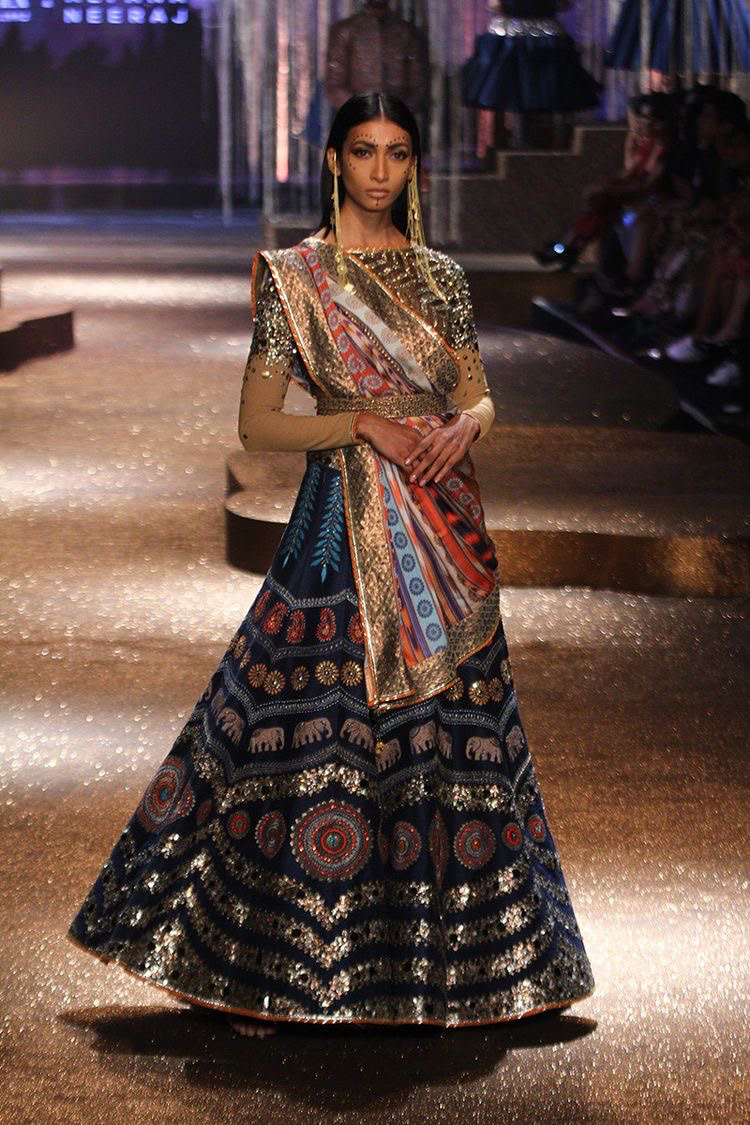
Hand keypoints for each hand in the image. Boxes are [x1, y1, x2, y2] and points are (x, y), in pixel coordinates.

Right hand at [355, 411, 478, 485]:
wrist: (376, 427)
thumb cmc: (389, 428)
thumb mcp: (405, 430)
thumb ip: (414, 437)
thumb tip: (420, 442)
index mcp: (418, 437)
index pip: (431, 450)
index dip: (437, 458)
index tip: (442, 464)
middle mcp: (416, 444)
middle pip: (429, 459)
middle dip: (435, 469)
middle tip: (440, 476)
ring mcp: (408, 451)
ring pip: (420, 466)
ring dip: (425, 475)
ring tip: (430, 483)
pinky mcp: (400, 457)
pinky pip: (409, 469)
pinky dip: (414, 476)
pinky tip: (416, 482)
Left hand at [404, 413, 479, 485]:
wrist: (467, 424)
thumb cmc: (448, 429)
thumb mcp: (437, 430)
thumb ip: (427, 440)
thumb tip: (413, 451)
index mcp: (435, 433)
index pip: (422, 445)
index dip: (413, 454)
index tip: (405, 463)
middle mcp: (443, 440)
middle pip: (429, 456)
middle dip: (419, 469)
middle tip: (412, 478)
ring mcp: (452, 446)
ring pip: (438, 463)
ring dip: (429, 474)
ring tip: (422, 482)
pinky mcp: (460, 452)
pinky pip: (449, 464)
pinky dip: (442, 473)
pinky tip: (435, 480)